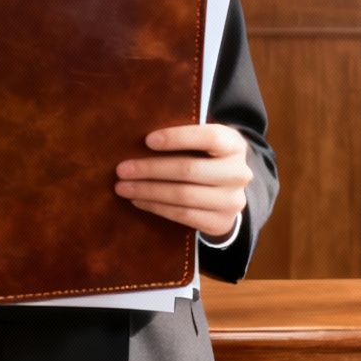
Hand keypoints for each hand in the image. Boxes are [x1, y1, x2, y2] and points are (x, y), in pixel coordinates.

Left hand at [114, 124, 251, 239]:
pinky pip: (183, 215)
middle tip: (122, 169)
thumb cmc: (206, 159)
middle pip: (189, 169)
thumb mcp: (204, 143)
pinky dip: (156, 207)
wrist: (229, 193)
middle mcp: (238, 173)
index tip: (147, 140)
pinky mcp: (221, 223)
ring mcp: (232, 201)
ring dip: (148, 191)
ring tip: (123, 187)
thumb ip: (184, 138)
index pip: (208, 137)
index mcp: (234, 145)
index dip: (177, 138)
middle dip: (150, 169)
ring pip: (183, 195)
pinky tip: (138, 200)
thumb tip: (139, 137)